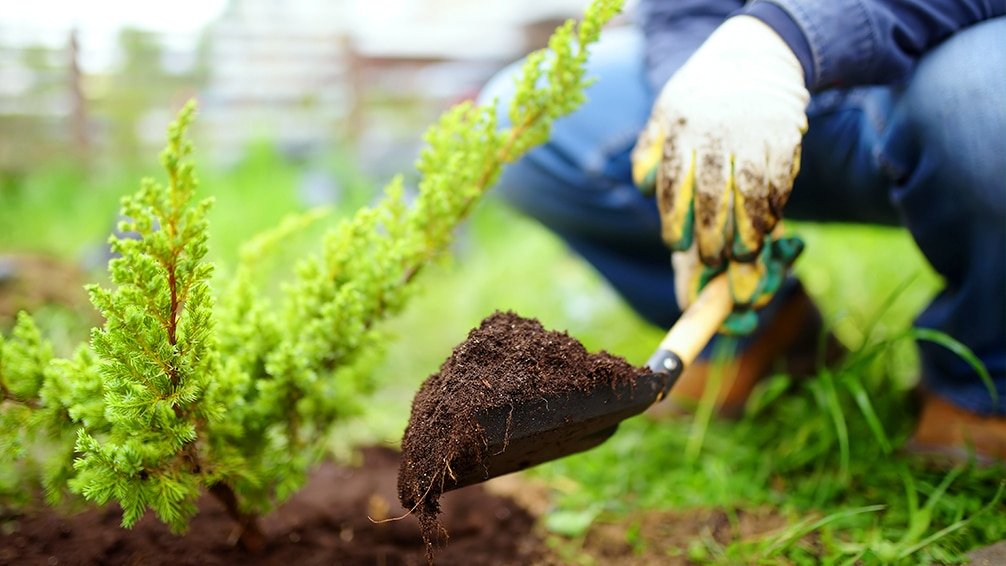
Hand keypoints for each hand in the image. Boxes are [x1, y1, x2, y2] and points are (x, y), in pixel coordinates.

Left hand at [631, 15, 809, 327]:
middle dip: (710, 233)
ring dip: (747, 229)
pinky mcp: (784, 136)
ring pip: (749, 192)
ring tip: (744, 254)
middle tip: (711, 260)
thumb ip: (650, 150)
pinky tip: (769, 225)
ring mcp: (752, 135)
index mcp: (681, 130)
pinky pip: (779, 180)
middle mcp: (715, 134)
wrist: (755, 54)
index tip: (675, 246)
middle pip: (710, 194)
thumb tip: (644, 188)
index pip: (673, 184)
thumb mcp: (666, 111)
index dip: (674, 219)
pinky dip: (774, 207)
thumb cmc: (702, 95)